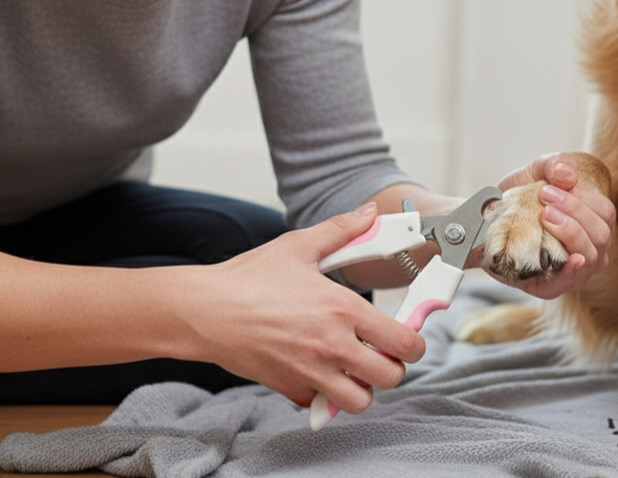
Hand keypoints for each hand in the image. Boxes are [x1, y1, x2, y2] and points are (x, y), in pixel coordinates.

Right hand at [187, 203, 425, 411]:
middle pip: (390, 377)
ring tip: (354, 367)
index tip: (406, 335)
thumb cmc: (249, 278)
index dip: (413, 342)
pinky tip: (319, 371)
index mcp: (343, 309)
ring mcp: (310, 371)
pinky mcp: (288, 387)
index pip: (403, 341)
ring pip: (360, 400)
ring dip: (363, 386)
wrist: (204, 310)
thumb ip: (342, 229)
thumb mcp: (299, 246)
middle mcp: (332, 345)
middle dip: (392, 366)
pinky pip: (321, 403)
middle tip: (381, 352)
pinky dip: (325, 394)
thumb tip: (370, 213)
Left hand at [495, 152, 615, 299]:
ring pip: (590, 256)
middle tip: (545, 199)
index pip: (605, 214)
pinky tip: (572, 260)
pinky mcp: (552, 287)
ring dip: (570, 232)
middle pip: (600, 234)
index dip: (583, 200)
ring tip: (545, 216)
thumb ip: (555, 164)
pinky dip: (573, 271)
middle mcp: (591, 251)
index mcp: (593, 225)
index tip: (552, 189)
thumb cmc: (522, 198)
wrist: (488, 222)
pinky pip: (570, 282)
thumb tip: (567, 176)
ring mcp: (575, 272)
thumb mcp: (537, 172)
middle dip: (574, 213)